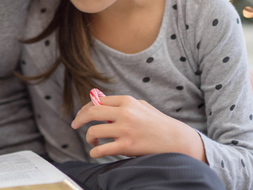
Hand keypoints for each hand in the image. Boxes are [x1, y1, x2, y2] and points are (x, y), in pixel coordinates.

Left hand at [71, 95, 206, 161]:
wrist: (177, 140)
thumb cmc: (158, 124)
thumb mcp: (142, 107)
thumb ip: (123, 105)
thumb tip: (101, 103)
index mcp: (127, 101)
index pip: (97, 101)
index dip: (85, 108)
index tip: (80, 116)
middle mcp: (125, 113)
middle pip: (91, 113)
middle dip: (79, 119)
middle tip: (75, 125)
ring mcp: (126, 129)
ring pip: (94, 132)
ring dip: (88, 138)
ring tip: (93, 142)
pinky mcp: (128, 146)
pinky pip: (102, 150)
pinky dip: (95, 152)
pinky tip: (97, 152)